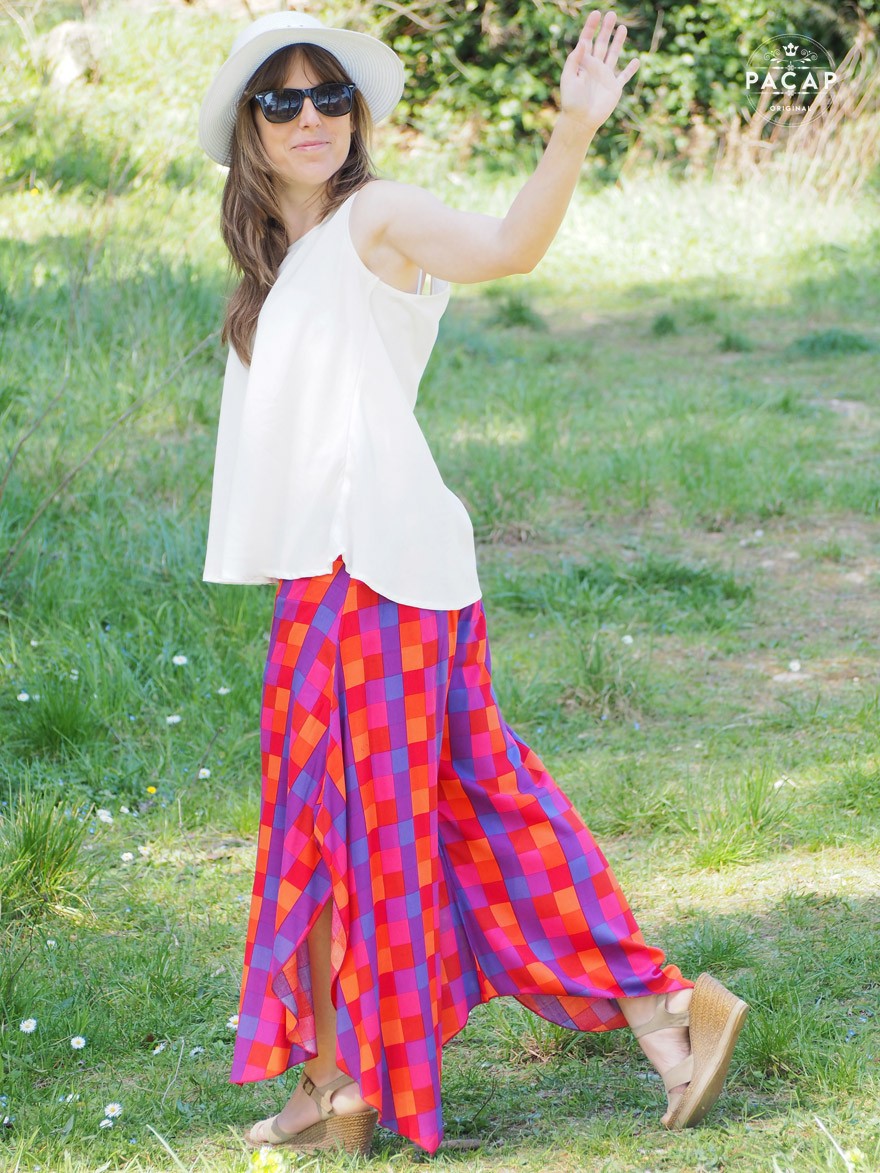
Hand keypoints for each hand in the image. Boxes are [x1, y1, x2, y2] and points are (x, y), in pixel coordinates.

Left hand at [560, 10, 638, 133]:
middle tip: (612, 14)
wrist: (580, 121)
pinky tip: (637, 60)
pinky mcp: (614, 88)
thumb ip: (574, 60)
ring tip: (622, 28)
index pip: (587, 40)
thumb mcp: (568, 78)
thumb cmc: (571, 101)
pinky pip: (624, 76)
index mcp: (583, 64)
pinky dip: (631, 69)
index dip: (591, 27)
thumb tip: (583, 42)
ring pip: (613, 55)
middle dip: (606, 29)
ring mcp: (605, 77)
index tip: (596, 13)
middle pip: (602, 43)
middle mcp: (595, 67)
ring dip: (618, 42)